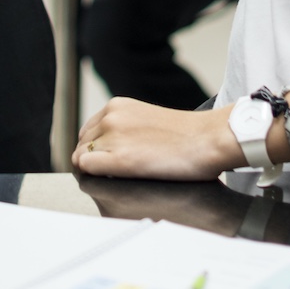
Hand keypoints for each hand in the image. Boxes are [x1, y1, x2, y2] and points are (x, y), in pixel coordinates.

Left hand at [72, 97, 244, 181]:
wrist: (209, 139)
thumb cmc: (188, 136)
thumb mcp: (147, 119)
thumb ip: (125, 127)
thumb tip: (110, 147)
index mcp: (117, 106)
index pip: (87, 132)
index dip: (94, 150)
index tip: (107, 163)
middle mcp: (110, 117)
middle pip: (81, 145)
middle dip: (92, 160)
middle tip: (112, 176)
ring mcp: (113, 136)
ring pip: (80, 157)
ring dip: (93, 171)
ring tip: (116, 181)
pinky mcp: (120, 159)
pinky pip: (86, 168)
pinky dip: (93, 177)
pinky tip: (113, 183)